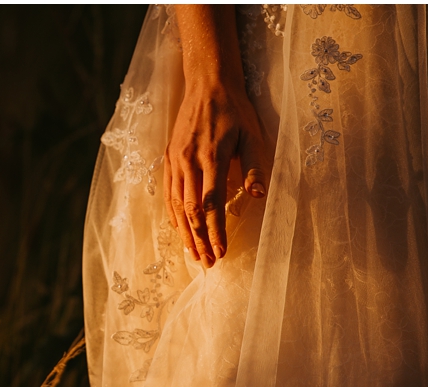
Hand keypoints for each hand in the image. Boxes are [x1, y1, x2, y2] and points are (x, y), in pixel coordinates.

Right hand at [161, 80, 269, 266]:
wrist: (207, 82)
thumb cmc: (235, 109)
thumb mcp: (253, 133)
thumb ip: (254, 165)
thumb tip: (258, 195)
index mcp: (212, 156)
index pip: (211, 204)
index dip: (215, 231)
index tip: (221, 252)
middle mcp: (190, 162)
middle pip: (191, 211)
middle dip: (200, 240)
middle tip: (208, 263)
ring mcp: (176, 162)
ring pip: (177, 207)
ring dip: (186, 234)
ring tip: (194, 255)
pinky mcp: (168, 160)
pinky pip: (169, 195)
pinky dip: (174, 217)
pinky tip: (180, 232)